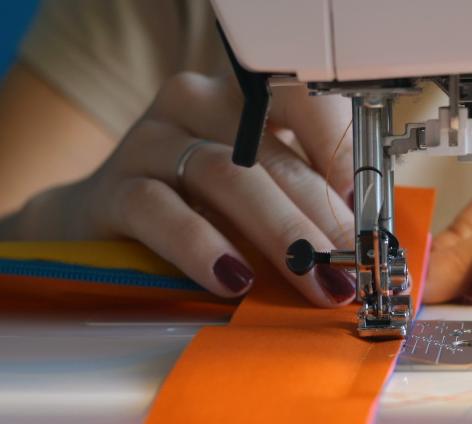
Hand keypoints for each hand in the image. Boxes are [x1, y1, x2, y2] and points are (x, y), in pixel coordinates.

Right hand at [16, 71, 356, 306]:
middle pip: (271, 155)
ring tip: (314, 280)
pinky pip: (162, 212)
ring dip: (280, 235)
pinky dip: (203, 247)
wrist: (101, 225)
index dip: (342, 152)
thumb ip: (304, 204)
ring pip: (226, 177)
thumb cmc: (197, 210)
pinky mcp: (113, 187)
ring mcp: (151, 140)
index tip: (370, 210)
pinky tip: (234, 279)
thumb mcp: (257, 195)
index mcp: (242, 96)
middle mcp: (195, 103)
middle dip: (321, 218)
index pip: (303, 98)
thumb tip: (368, 242)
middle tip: (352, 267)